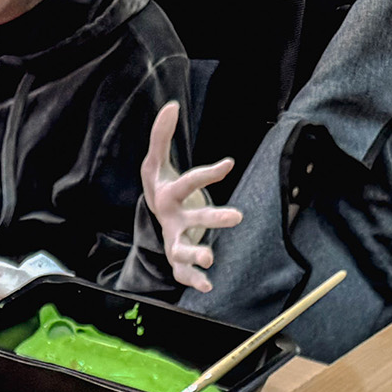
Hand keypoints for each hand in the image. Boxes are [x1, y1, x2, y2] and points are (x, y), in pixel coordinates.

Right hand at [140, 103, 242, 294]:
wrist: (154, 213)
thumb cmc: (161, 183)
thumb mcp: (157, 161)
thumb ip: (161, 135)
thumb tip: (171, 104)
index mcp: (168, 195)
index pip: (188, 184)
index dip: (208, 174)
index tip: (229, 163)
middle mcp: (170, 219)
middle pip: (191, 220)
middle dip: (211, 219)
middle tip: (237, 217)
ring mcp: (173, 240)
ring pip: (183, 251)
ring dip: (196, 257)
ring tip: (210, 259)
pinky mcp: (178, 256)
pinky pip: (183, 272)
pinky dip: (193, 280)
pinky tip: (208, 287)